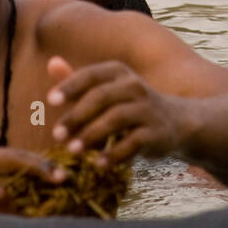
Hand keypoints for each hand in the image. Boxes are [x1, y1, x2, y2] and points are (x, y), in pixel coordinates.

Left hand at [46, 56, 184, 164]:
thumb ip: (79, 81)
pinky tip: (98, 164)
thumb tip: (52, 63)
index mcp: (119, 73)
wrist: (177, 122)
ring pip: (116, 119)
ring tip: (72, 151)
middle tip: (55, 135)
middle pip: (101, 97)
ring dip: (91, 135)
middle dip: (77, 116)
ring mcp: (147, 109)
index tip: (50, 101)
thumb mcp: (107, 89)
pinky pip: (133, 143)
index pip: (91, 75)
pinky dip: (114, 154)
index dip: (70, 85)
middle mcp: (134, 86)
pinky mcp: (156, 133)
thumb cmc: (131, 105)